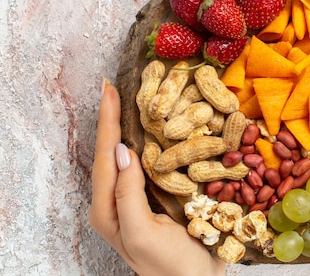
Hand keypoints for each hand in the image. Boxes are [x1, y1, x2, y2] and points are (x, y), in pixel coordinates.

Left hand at [89, 80, 225, 275]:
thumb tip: (123, 151)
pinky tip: (162, 127)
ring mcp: (142, 197)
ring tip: (134, 99)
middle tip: (117, 87)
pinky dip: (156, 141)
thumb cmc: (169, 267)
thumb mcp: (142, 233)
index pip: (105, 156)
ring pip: (133, 155)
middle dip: (114, 118)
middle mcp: (121, 199)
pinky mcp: (161, 197)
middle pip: (113, 151)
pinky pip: (155, 163)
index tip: (110, 91)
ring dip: (133, 126)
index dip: (107, 122)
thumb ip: (127, 194)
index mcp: (108, 208)